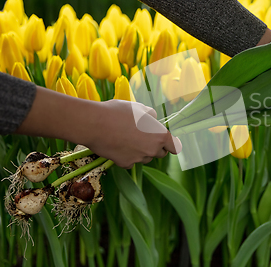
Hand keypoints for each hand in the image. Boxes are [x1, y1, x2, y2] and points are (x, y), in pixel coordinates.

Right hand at [16, 87, 181, 168]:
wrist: (95, 124)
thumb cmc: (118, 112)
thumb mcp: (139, 107)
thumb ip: (150, 115)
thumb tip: (153, 119)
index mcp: (160, 135)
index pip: (175, 147)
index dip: (172, 144)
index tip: (169, 143)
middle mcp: (152, 149)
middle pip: (161, 153)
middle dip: (156, 147)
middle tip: (145, 137)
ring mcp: (139, 158)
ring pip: (145, 158)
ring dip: (142, 151)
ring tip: (128, 138)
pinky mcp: (125, 164)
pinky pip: (131, 162)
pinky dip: (127, 156)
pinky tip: (119, 146)